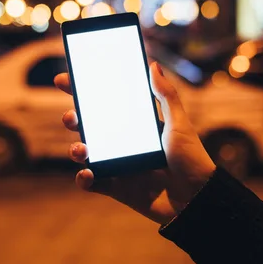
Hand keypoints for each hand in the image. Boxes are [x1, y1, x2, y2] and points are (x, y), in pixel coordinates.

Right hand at [54, 62, 215, 224]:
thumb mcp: (179, 123)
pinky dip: (83, 179)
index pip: (105, 104)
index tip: (65, 80)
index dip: (82, 92)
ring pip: (85, 153)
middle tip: (71, 117)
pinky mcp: (116, 187)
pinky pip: (92, 183)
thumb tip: (153, 65)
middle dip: (73, 119)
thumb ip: (166, 95)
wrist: (197, 198)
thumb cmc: (192, 158)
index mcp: (135, 124)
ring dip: (75, 149)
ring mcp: (117, 164)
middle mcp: (122, 142)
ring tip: (80, 149)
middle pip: (88, 127)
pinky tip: (88, 174)